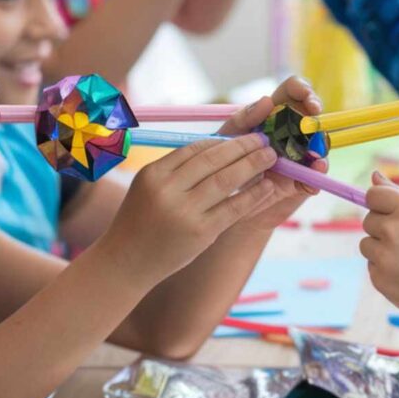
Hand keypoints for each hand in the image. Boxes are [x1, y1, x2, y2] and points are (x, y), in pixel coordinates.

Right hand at [100, 134, 277, 286]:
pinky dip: (253, 194)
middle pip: (213, 159)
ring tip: (271, 156)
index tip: (243, 136)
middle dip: (243, 147)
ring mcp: (184, 212)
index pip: (195, 148)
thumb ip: (179, 170)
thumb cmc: (142, 221)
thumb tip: (221, 149)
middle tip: (264, 139)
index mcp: (153, 173)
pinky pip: (233, 207)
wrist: (127, 262)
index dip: (223, 140)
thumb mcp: (150, 188)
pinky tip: (267, 186)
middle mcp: (167, 189)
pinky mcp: (201, 232)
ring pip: (226, 180)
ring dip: (253, 165)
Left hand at [218, 75, 324, 231]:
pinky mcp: (301, 178)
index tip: (305, 96)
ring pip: (320, 144)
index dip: (303, 89)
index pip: (294, 92)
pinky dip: (317, 174)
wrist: (222, 199)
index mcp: (274, 114)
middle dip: (317, 113)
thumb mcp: (227, 137)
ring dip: (321, 147)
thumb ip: (243, 118)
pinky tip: (314, 174)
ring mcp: (299, 154)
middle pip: (313, 115)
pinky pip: (315, 174)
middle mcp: (291, 131)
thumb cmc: (223, 160)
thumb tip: (266, 100)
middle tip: (313, 115)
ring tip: (316, 156)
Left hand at [361, 172, 398, 340]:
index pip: (372, 195)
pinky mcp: (378, 279)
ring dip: (382, 250)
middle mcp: (392, 229)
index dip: (382, 204)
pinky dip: (385, 271)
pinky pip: (372, 267)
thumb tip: (374, 175)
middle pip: (368, 220)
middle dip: (383, 229)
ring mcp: (383, 256)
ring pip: (367, 244)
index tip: (396, 215)